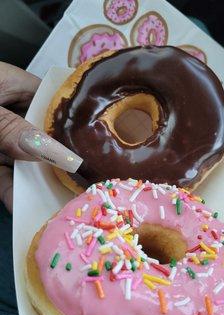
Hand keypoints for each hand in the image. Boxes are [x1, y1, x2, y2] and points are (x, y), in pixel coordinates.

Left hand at [0, 62, 81, 212]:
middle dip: (64, 158)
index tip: (99, 142)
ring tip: (64, 200)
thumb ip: (12, 128)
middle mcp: (10, 112)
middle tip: (89, 179)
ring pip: (26, 161)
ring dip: (40, 182)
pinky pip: (3, 176)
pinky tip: (23, 206)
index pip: (54, 101)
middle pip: (45, 136)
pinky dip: (11, 192)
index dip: (77, 120)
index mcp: (11, 85)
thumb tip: (52, 151)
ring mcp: (0, 138)